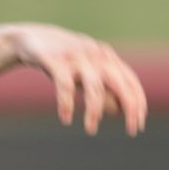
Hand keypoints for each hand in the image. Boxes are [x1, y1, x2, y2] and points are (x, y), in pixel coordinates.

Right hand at [7, 24, 147, 136]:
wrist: (29, 38)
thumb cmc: (63, 61)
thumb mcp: (86, 76)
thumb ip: (103, 90)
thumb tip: (119, 111)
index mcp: (106, 58)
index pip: (130, 81)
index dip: (138, 102)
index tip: (139, 124)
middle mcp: (95, 55)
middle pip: (120, 82)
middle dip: (130, 106)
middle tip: (132, 130)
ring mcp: (76, 57)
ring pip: (94, 86)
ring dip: (95, 111)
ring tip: (91, 130)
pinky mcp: (55, 60)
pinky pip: (64, 85)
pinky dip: (66, 103)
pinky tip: (66, 119)